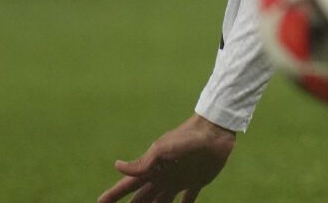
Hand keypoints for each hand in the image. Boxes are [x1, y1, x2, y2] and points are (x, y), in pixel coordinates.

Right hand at [97, 114, 235, 202]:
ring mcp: (178, 179)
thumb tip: (117, 166)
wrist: (214, 131)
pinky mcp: (196, 182)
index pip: (127, 186)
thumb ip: (143, 162)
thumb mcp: (162, 149)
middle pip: (141, 198)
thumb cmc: (186, 138)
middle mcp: (162, 176)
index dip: (112, 195)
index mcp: (151, 169)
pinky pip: (188, 200)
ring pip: (161, 202)